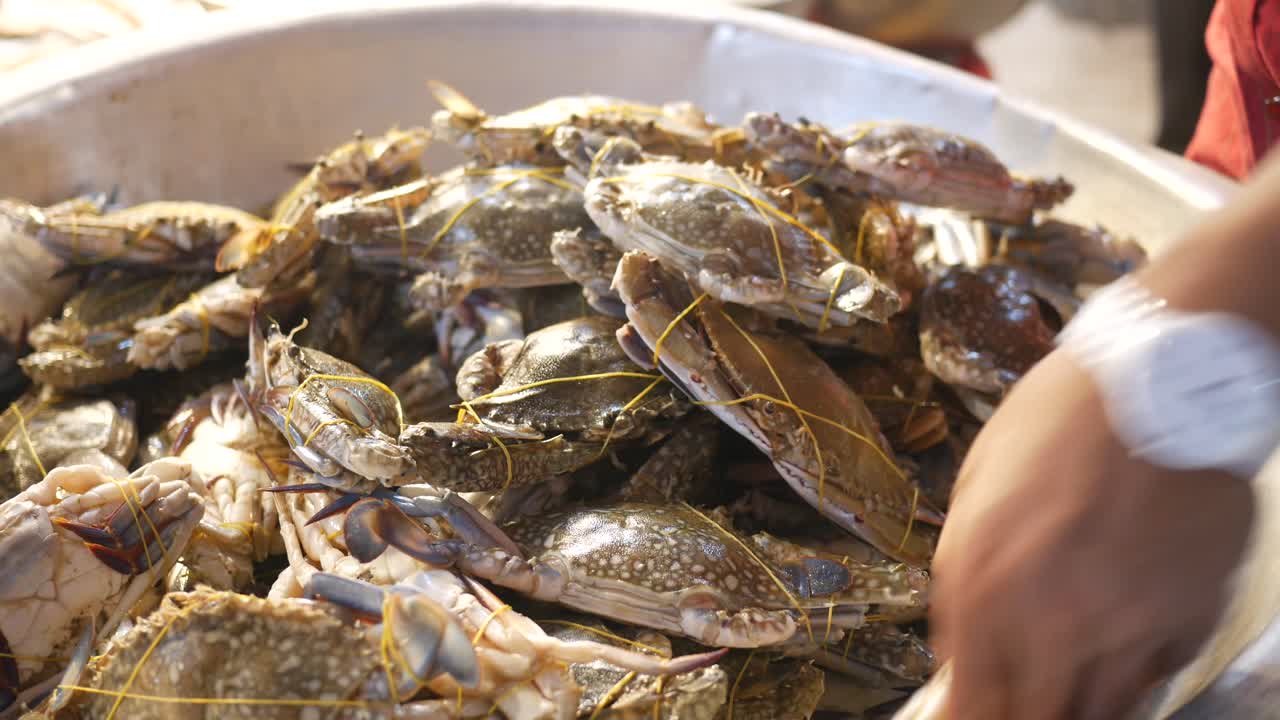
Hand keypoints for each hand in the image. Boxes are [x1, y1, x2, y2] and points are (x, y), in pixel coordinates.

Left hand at [929, 349, 1255, 719]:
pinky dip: (1132, 677)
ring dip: (1073, 708)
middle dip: (1017, 719)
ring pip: (1095, 718)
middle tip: (1016, 706)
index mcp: (979, 584)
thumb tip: (960, 647)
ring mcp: (1124, 630)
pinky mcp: (1187, 623)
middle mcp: (1048, 621)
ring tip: (1064, 678)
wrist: (1162, 378)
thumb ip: (965, 579)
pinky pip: (1153, 682)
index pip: (967, 707)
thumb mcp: (975, 491)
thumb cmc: (1060, 420)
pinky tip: (1121, 640)